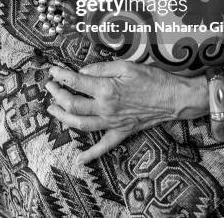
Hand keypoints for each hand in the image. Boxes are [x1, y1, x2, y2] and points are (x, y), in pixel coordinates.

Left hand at [46, 61, 208, 164]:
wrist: (173, 98)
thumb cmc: (152, 78)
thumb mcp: (126, 65)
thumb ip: (101, 68)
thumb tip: (83, 71)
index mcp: (106, 88)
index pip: (76, 82)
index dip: (61, 75)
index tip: (51, 70)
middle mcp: (106, 108)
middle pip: (73, 105)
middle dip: (57, 95)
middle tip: (49, 87)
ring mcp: (112, 123)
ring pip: (81, 124)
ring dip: (63, 118)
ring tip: (53, 110)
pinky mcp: (122, 131)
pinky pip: (104, 146)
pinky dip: (91, 154)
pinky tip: (80, 159)